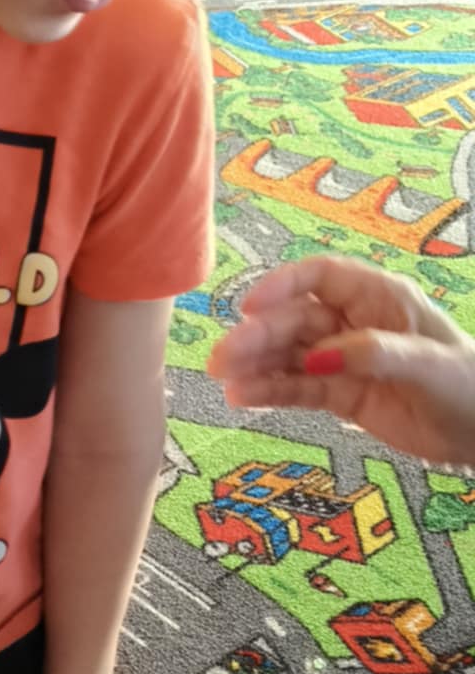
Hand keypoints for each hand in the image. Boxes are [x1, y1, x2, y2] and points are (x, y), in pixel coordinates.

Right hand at [210, 256, 474, 464]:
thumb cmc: (468, 387)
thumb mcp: (428, 365)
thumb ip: (372, 354)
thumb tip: (317, 356)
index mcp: (381, 298)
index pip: (322, 276)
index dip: (283, 285)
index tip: (249, 307)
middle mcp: (356, 322)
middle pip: (296, 319)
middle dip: (258, 336)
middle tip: (222, 359)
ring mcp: (344, 359)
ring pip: (290, 355)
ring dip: (256, 365)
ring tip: (224, 382)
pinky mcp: (341, 394)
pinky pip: (298, 388)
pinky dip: (270, 391)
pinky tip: (243, 397)